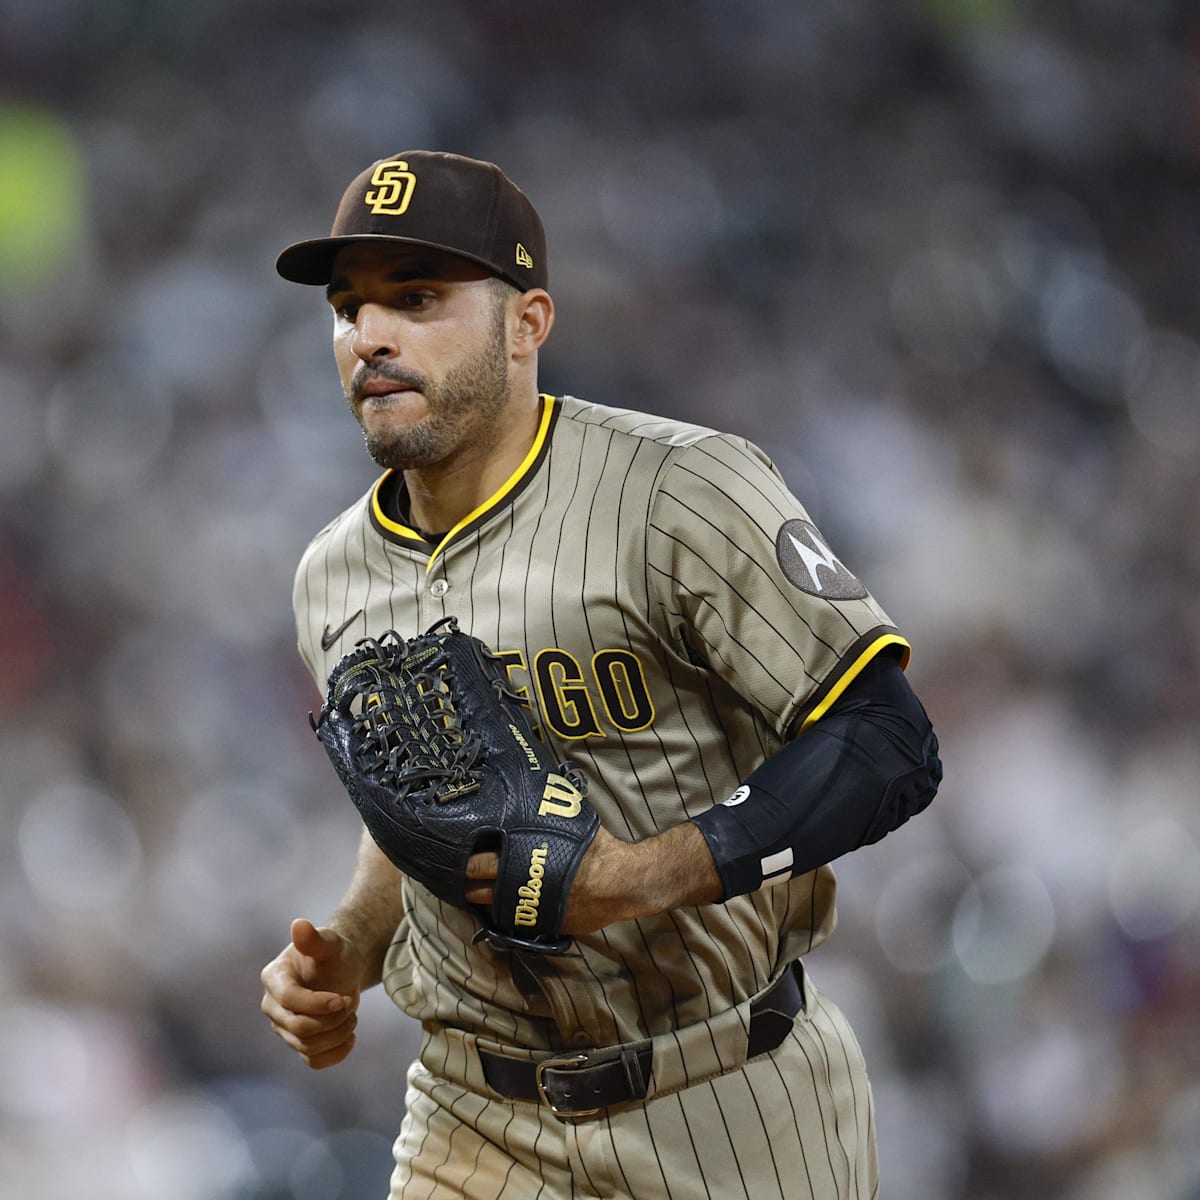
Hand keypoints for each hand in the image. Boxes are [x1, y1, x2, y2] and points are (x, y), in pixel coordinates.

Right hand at [260, 918, 365, 1068]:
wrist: (342, 970)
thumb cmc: (334, 953)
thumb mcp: (330, 942)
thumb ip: (315, 938)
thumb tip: (298, 924)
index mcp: (274, 977)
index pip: (289, 1000)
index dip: (317, 1004)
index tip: (342, 999)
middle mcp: (272, 1005)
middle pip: (298, 1028)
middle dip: (331, 1020)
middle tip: (350, 1003)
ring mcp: (283, 1027)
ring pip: (307, 1046)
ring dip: (337, 1034)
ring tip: (352, 1014)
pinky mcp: (299, 1043)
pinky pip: (313, 1061)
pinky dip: (336, 1054)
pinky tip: (350, 1037)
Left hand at [465, 823, 720, 934]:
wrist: (621, 883)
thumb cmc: (596, 848)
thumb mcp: (567, 822)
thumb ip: (542, 817)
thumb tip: (527, 794)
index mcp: (523, 859)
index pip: (481, 864)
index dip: (466, 861)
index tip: (457, 854)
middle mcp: (521, 888)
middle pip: (478, 889)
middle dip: (466, 881)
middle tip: (458, 873)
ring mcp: (530, 910)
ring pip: (491, 908)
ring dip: (481, 899)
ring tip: (471, 889)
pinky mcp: (541, 925)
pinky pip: (512, 921)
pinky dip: (503, 912)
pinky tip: (499, 904)